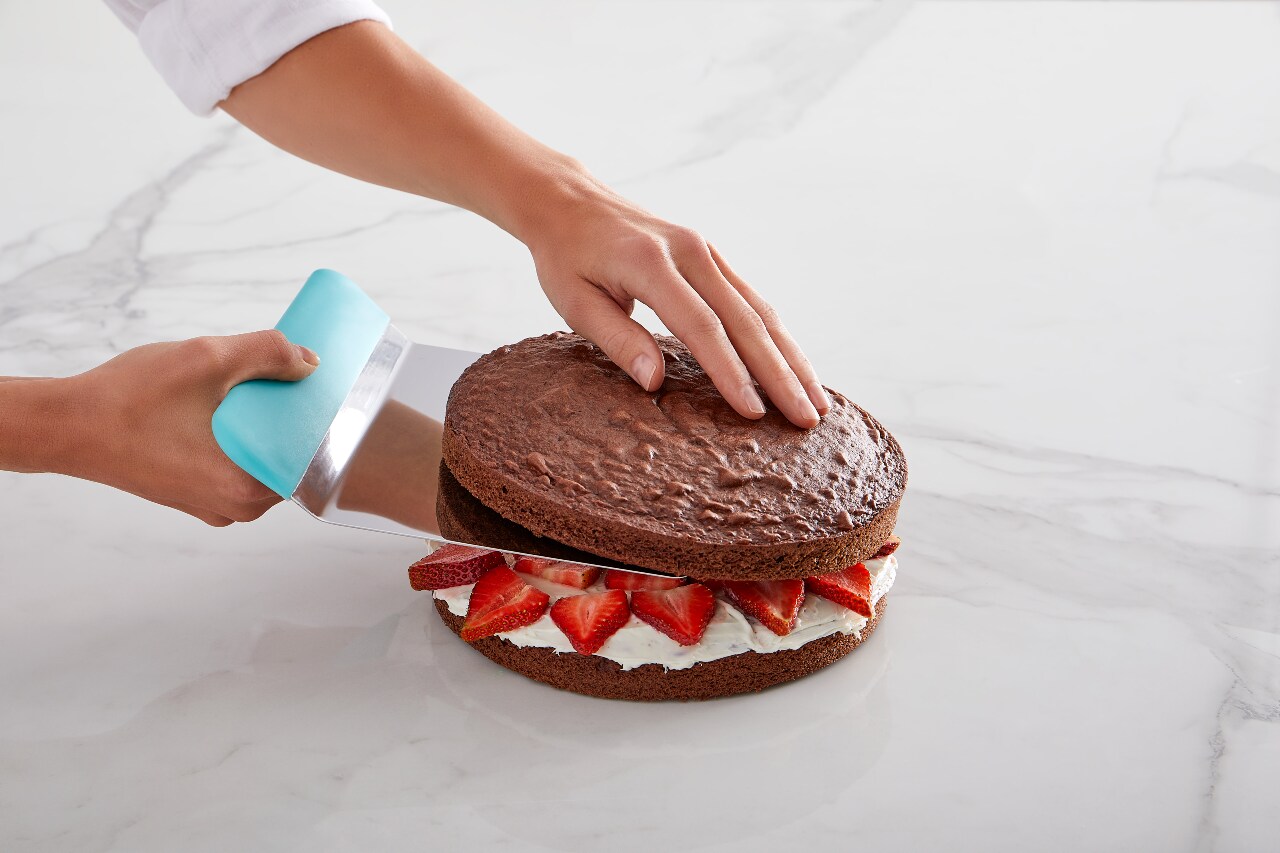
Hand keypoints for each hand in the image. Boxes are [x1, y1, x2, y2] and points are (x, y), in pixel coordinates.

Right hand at [50, 331, 318, 525]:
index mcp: (249, 487)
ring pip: (262, 461)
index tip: (317, 385)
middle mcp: (237, 509)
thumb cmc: (130, 399)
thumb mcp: (207, 359)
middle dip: (290, 419)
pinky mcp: (196, 497)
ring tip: (245, 391)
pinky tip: (223, 409)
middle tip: (280, 378)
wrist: (67, 426)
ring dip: (261, 428)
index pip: (316, 455)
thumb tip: (311, 361)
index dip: (321, 417)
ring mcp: (216, 506)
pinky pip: (236, 466)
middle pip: (291, 458)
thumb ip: (268, 354)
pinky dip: (237, 440)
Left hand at [520, 173, 830, 428]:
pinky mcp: (714, 258)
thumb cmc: (566, 259)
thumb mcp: (574, 303)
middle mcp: (690, 252)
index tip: (754, 412)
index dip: (730, 372)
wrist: (571, 202)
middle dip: (780, 374)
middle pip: (746, 321)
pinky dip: (780, 338)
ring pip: (762, 310)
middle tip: (806, 419)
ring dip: (792, 358)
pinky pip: (755, 301)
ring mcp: (708, 252)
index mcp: (651, 264)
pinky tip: (797, 368)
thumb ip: (617, 339)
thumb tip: (654, 381)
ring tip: (818, 402)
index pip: (701, 326)